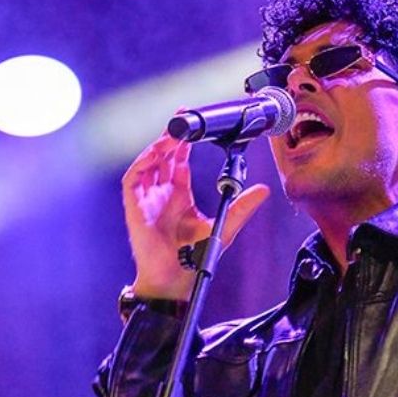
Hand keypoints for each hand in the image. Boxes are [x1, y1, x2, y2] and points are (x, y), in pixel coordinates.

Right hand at [121, 131, 269, 298]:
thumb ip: (242, 207)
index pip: (179, 161)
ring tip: (172, 133)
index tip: (193, 123)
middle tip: (182, 116)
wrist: (175, 280)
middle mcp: (162, 194)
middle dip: (171, 136)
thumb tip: (264, 190)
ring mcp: (147, 199)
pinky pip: (133, 180)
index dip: (185, 142)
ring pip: (148, 163)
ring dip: (157, 147)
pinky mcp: (134, 208)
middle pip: (163, 157)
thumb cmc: (195, 258)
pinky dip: (142, 164)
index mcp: (179, 195)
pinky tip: (155, 154)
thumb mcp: (224, 226)